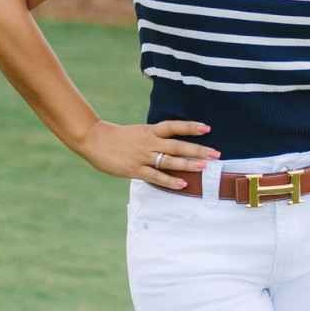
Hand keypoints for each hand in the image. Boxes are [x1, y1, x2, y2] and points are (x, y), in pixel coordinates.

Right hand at [77, 118, 221, 187]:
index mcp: (150, 131)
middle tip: (215, 154)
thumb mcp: (138, 132)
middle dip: (198, 150)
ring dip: (188, 164)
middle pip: (177, 145)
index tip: (207, 128)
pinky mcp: (135, 170)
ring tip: (204, 167)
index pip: (174, 126)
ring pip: (169, 160)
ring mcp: (143, 156)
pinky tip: (183, 184)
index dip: (190, 127)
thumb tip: (169, 144)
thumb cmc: (117, 138)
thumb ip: (153, 138)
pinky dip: (170, 180)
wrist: (94, 140)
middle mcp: (149, 142)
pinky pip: (156, 176)